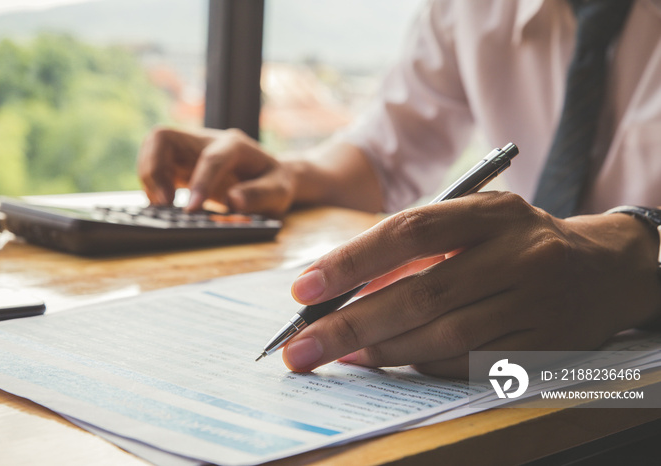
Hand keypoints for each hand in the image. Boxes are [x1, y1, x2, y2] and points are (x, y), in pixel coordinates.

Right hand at [138, 127, 295, 215]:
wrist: (269, 177)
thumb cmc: (275, 184)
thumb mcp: (279, 192)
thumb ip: (260, 196)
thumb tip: (234, 201)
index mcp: (236, 146)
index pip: (211, 158)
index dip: (200, 182)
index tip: (191, 210)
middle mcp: (208, 141)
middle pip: (164, 136)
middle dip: (154, 168)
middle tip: (164, 203)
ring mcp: (190, 150)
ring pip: (152, 147)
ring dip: (148, 177)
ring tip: (162, 206)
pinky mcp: (180, 163)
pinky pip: (153, 164)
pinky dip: (151, 185)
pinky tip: (163, 206)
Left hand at [283, 192, 660, 376]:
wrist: (602, 268)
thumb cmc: (516, 240)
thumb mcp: (476, 220)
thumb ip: (419, 246)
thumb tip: (344, 285)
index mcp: (493, 213)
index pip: (411, 231)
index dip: (353, 260)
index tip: (305, 289)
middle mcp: (519, 255)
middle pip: (422, 293)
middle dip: (351, 324)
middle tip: (300, 347)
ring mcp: (536, 303)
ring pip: (444, 335)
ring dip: (382, 350)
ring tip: (338, 354)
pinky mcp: (544, 345)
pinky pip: (470, 363)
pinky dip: (423, 365)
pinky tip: (390, 362)